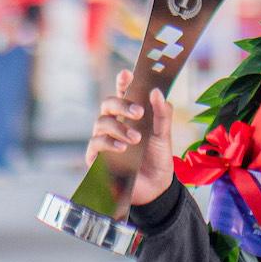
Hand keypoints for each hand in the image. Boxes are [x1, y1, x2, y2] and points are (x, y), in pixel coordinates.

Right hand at [85, 68, 174, 205]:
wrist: (156, 188)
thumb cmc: (157, 158)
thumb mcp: (164, 135)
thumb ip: (162, 114)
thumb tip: (156, 92)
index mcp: (130, 115)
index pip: (123, 93)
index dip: (122, 82)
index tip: (128, 73)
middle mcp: (114, 123)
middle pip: (108, 104)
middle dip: (122, 104)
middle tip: (139, 112)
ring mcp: (104, 139)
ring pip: (101, 122)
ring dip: (119, 127)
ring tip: (136, 139)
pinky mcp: (97, 157)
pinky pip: (96, 143)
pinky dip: (109, 143)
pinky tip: (122, 148)